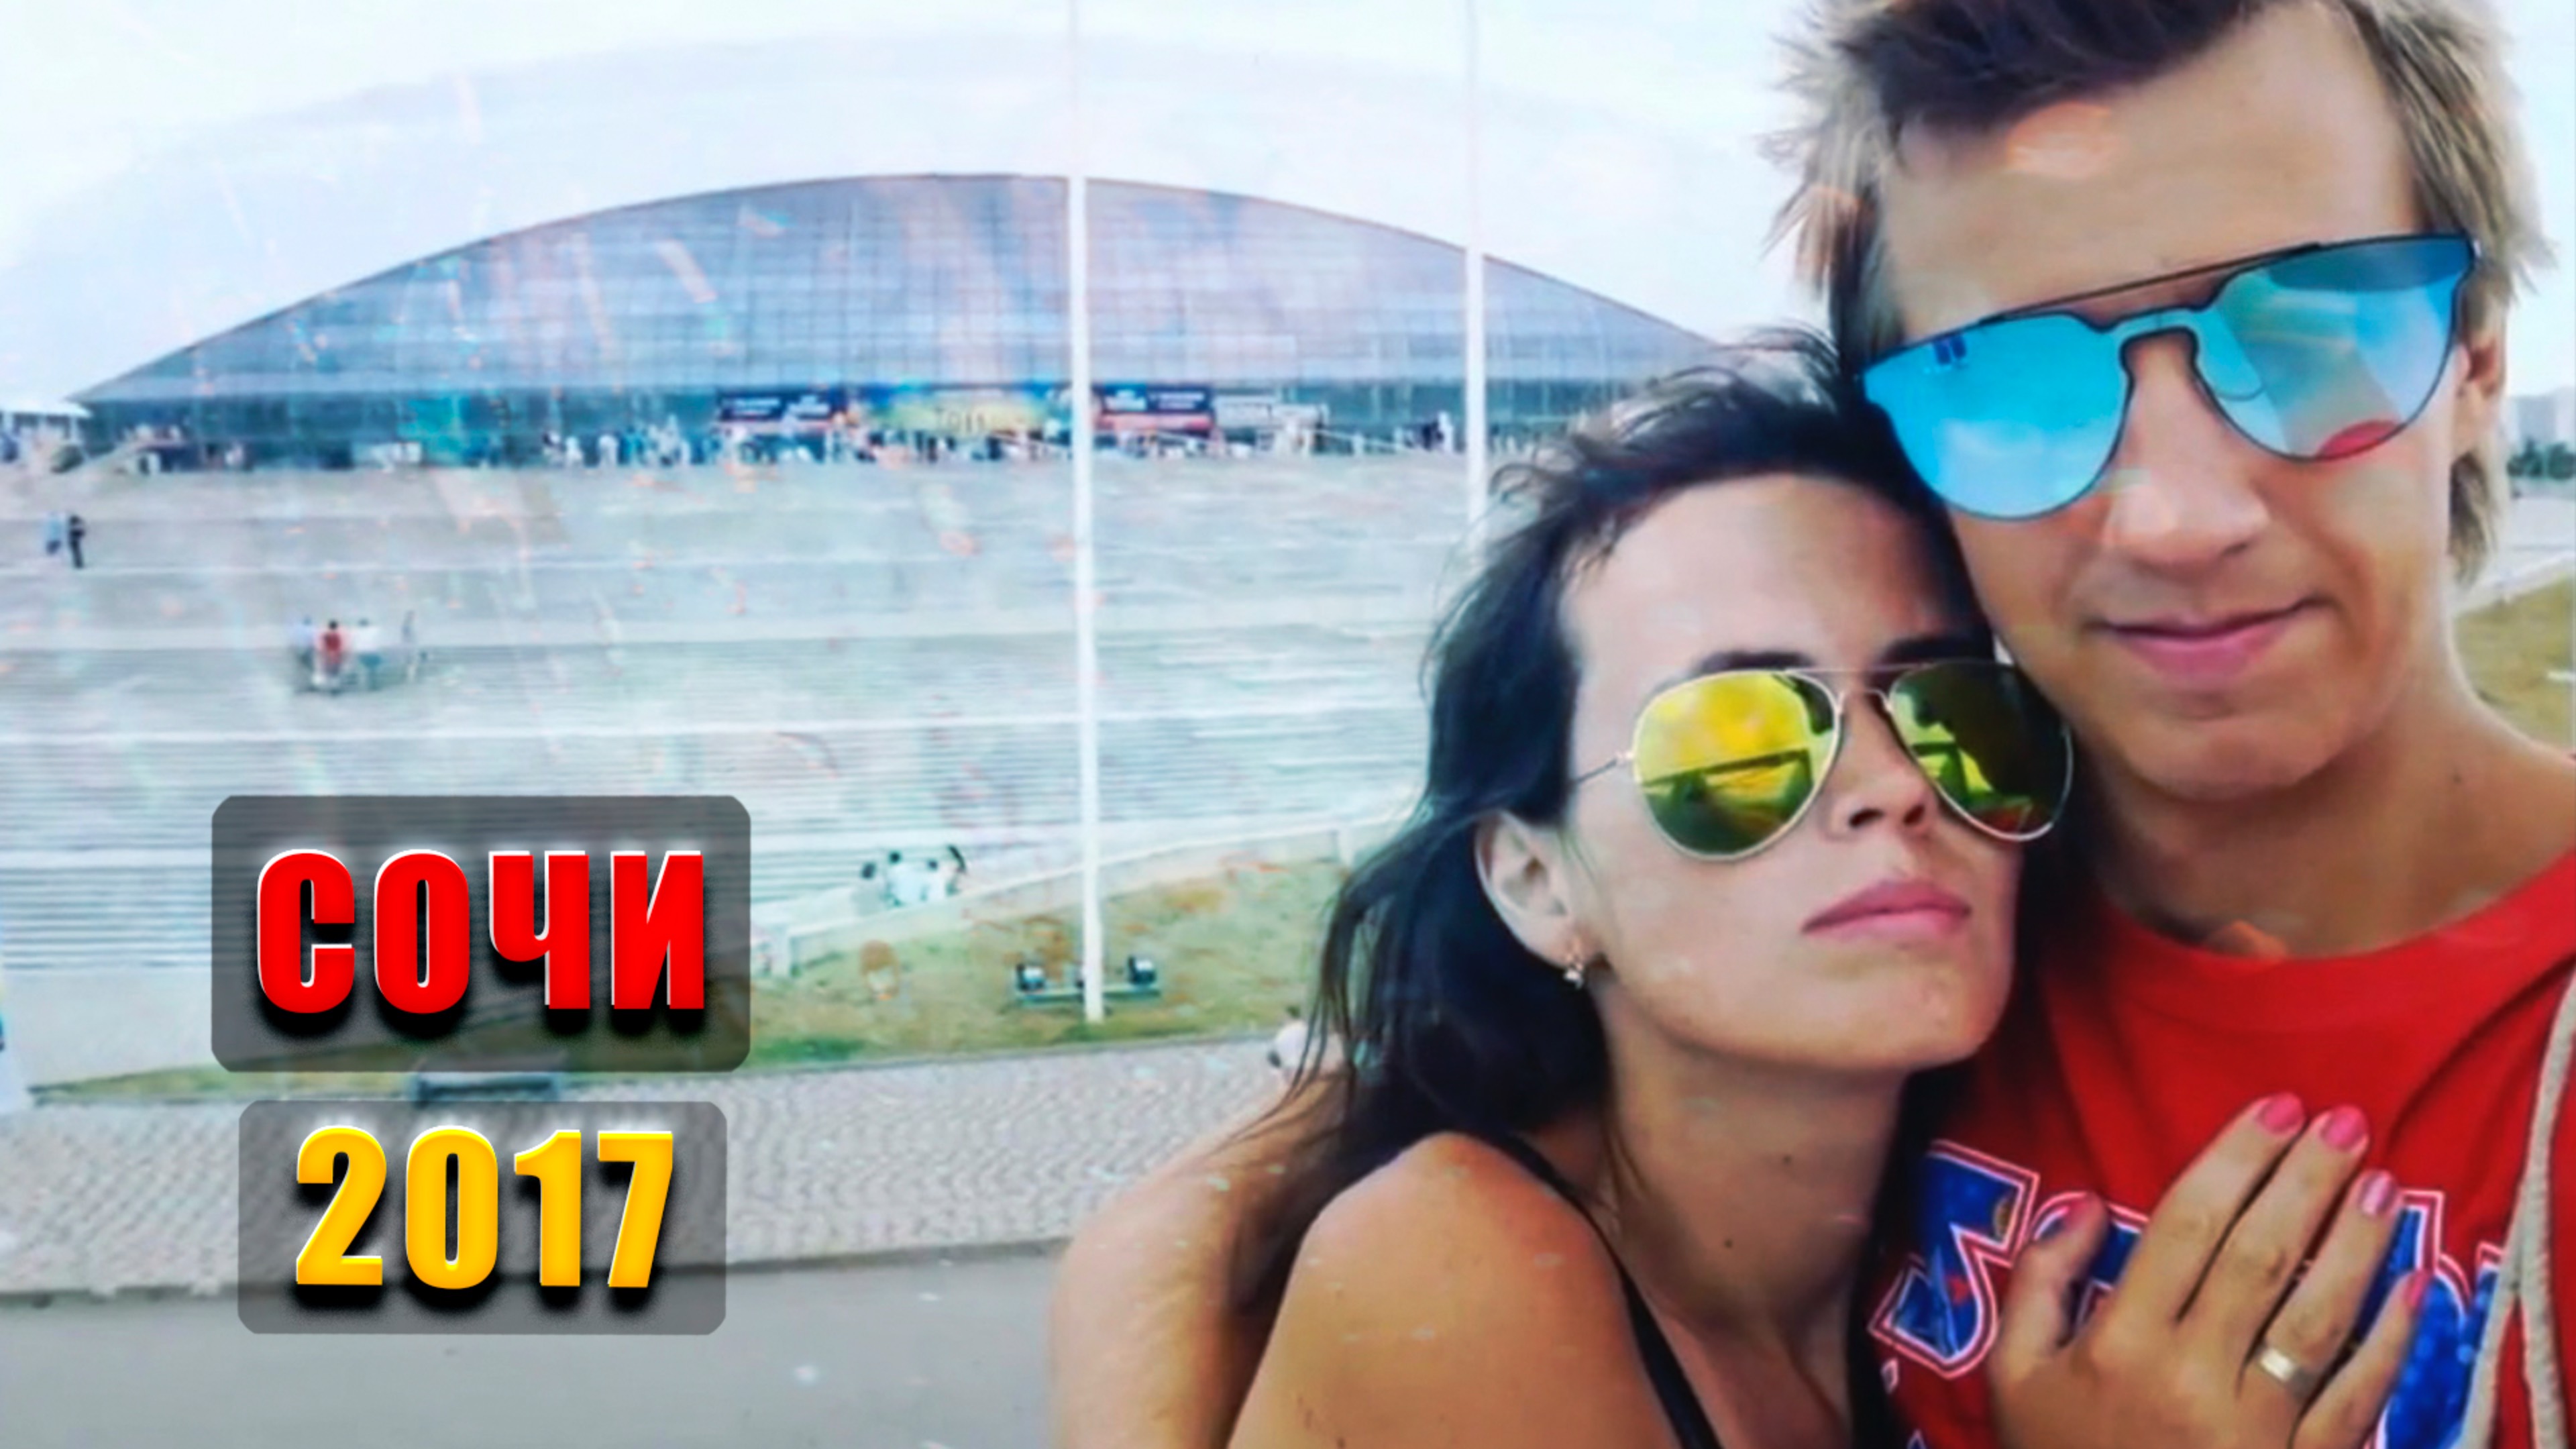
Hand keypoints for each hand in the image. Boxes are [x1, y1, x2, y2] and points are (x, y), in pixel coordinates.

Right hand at [1988, 1096, 2426, 1448]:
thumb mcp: (2014, 1375)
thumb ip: (2039, 1283)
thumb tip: (2091, 1204)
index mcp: (2119, 1344)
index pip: (2188, 1226)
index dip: (2237, 1160)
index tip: (2275, 1109)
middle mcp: (2190, 1376)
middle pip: (2261, 1256)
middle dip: (2306, 1180)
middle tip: (2343, 1122)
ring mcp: (2253, 1426)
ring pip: (2316, 1316)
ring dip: (2357, 1244)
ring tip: (2381, 1184)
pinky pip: (2355, 1397)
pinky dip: (2389, 1341)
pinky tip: (2412, 1288)